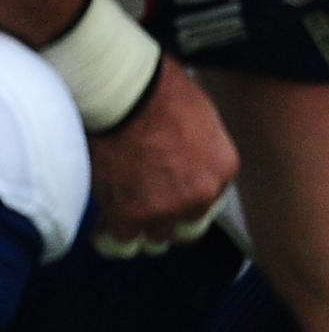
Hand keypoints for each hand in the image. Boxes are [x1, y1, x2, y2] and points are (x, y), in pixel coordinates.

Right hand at [86, 54, 233, 254]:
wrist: (124, 94)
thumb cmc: (159, 90)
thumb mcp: (200, 116)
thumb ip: (199, 146)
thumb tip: (185, 151)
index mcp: (223, 169)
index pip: (210, 200)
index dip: (187, 199)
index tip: (170, 195)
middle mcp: (201, 195)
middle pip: (186, 227)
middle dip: (168, 221)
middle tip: (147, 209)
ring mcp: (165, 208)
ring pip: (155, 237)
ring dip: (140, 228)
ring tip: (123, 216)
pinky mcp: (129, 214)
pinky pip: (121, 240)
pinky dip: (109, 235)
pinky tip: (101, 227)